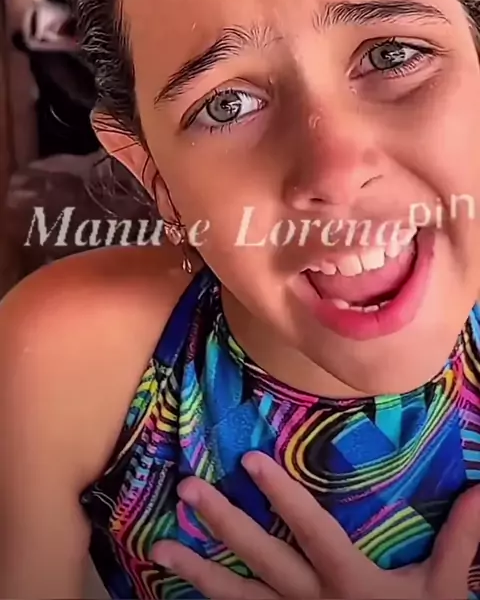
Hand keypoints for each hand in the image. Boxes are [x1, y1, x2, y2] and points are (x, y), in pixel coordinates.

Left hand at [151, 452, 479, 599]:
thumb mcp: (443, 590)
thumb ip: (461, 540)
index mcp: (348, 582)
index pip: (311, 532)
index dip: (282, 497)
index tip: (249, 461)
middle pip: (260, 562)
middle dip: (223, 525)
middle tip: (187, 490)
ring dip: (197, 571)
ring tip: (157, 548)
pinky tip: (176, 597)